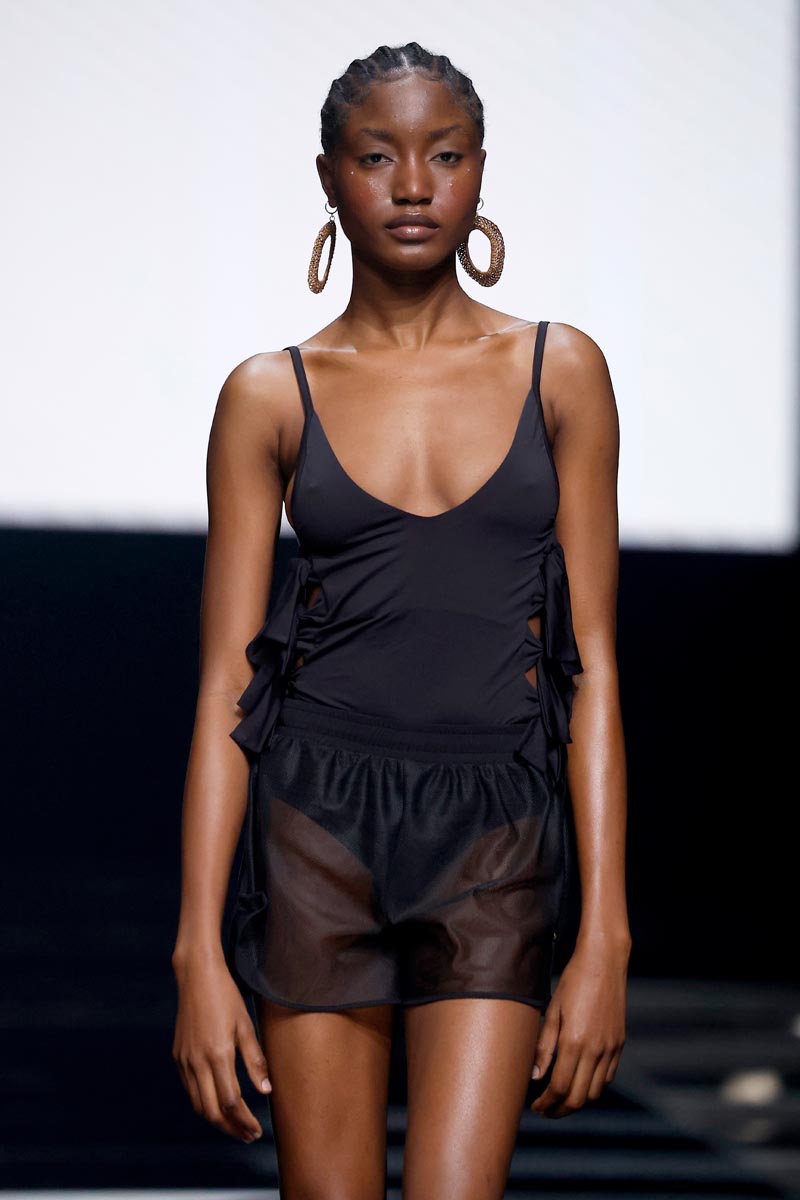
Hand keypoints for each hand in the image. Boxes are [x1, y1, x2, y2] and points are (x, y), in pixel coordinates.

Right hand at [171, 948, 271, 1141]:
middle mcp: (197, 1062)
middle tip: (248, 1135)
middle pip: (212, 1111)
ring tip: (235, 1125)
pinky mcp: (178, 1056)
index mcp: (218, 1054)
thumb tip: (266, 1091)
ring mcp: (185, 1061)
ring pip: (198, 1104)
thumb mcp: (246, 1025)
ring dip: (217, 1120)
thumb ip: (255, 1060)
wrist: (196, 976)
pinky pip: (190, 1090)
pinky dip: (204, 1103)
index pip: (232, 1102)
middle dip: (231, 1129)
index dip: (245, 1121)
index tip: (257, 1131)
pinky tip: (217, 1103)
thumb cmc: (226, 996)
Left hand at [530, 935, 628, 1117]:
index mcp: (575, 1041)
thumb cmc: (574, 981)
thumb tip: (536, 1076)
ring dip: (578, 1102)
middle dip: (560, 1110)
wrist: (604, 961)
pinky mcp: (619, 1043)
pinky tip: (580, 1082)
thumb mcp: (552, 1010)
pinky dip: (594, 1087)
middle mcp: (596, 1049)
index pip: (560, 1087)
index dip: (546, 1102)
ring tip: (561, 1100)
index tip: (535, 1106)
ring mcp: (611, 1048)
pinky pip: (608, 1077)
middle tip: (545, 1110)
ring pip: (596, 1092)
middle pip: (579, 1098)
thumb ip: (544, 1046)